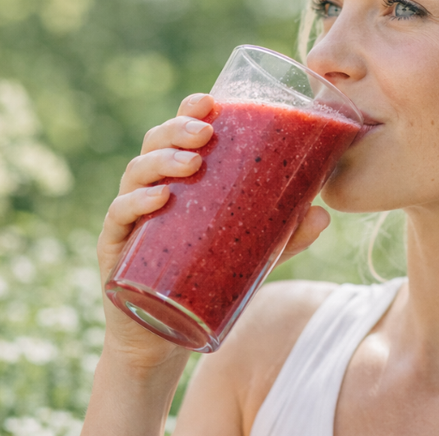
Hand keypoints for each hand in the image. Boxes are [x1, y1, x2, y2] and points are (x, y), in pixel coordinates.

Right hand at [96, 93, 331, 372]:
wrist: (164, 337)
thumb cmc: (205, 281)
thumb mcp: (251, 255)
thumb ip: (285, 236)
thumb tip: (323, 214)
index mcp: (179, 181)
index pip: (179, 135)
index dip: (189, 112)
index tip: (209, 101)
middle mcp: (150, 191)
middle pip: (155, 144)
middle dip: (178, 130)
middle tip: (207, 134)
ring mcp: (130, 218)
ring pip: (135, 173)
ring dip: (162, 161)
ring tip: (192, 163)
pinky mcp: (115, 249)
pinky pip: (119, 216)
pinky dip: (136, 202)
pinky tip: (159, 198)